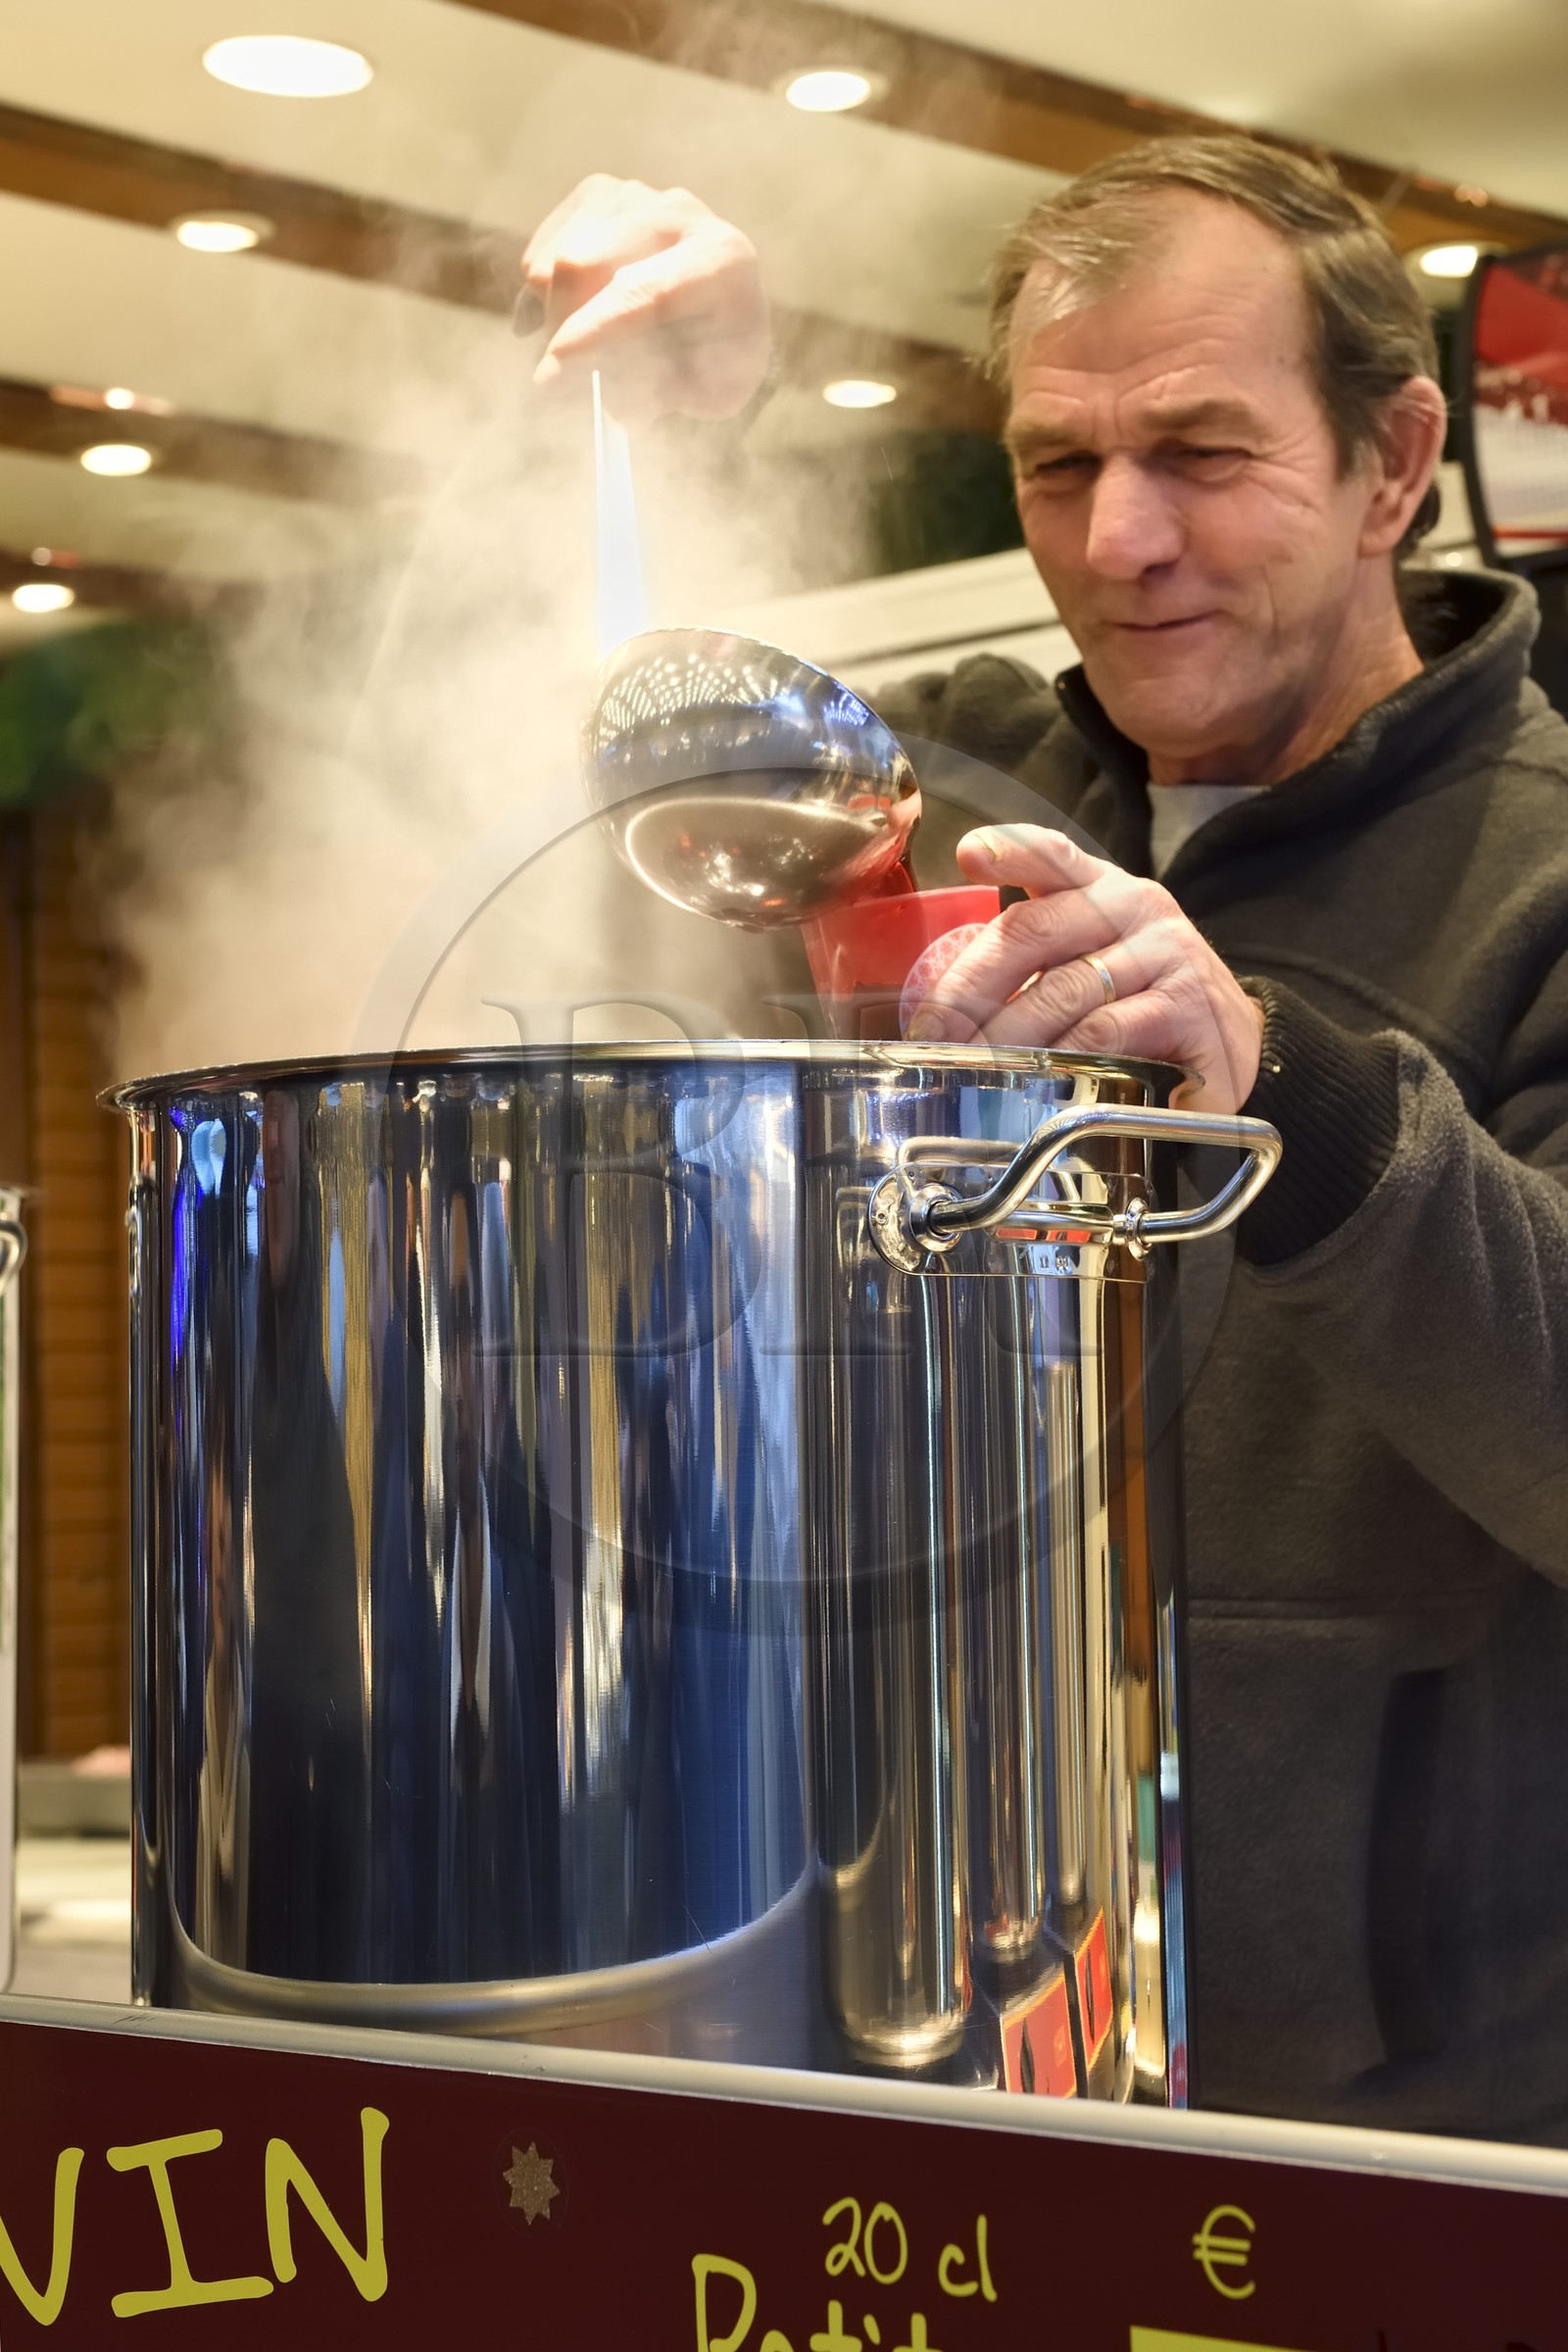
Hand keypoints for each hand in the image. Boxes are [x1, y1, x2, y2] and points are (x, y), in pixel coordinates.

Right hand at [519, 176, 769, 425]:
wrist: (721, 306)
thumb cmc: (718, 357)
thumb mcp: (710, 395)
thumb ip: (662, 398)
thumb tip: (605, 398)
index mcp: (722, 261)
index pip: (643, 292)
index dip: (590, 335)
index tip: (549, 380)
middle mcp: (677, 213)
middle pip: (583, 263)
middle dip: (559, 332)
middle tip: (561, 382)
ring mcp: (632, 197)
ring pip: (552, 259)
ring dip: (548, 319)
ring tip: (574, 352)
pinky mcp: (596, 196)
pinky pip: (538, 253)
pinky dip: (537, 300)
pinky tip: (562, 323)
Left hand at [903, 825, 1264, 1111]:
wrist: (1233, 1043)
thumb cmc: (1142, 1002)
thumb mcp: (1092, 962)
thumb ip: (1033, 959)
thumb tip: (941, 1009)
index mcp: (1103, 889)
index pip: (1052, 855)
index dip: (1010, 850)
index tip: (969, 855)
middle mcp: (1137, 908)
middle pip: (1033, 931)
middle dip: (970, 988)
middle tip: (931, 1034)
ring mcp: (1169, 954)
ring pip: (1065, 990)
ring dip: (1007, 1034)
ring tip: (970, 1066)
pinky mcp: (1191, 1008)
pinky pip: (1109, 1033)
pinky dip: (1066, 1059)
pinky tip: (1038, 1080)